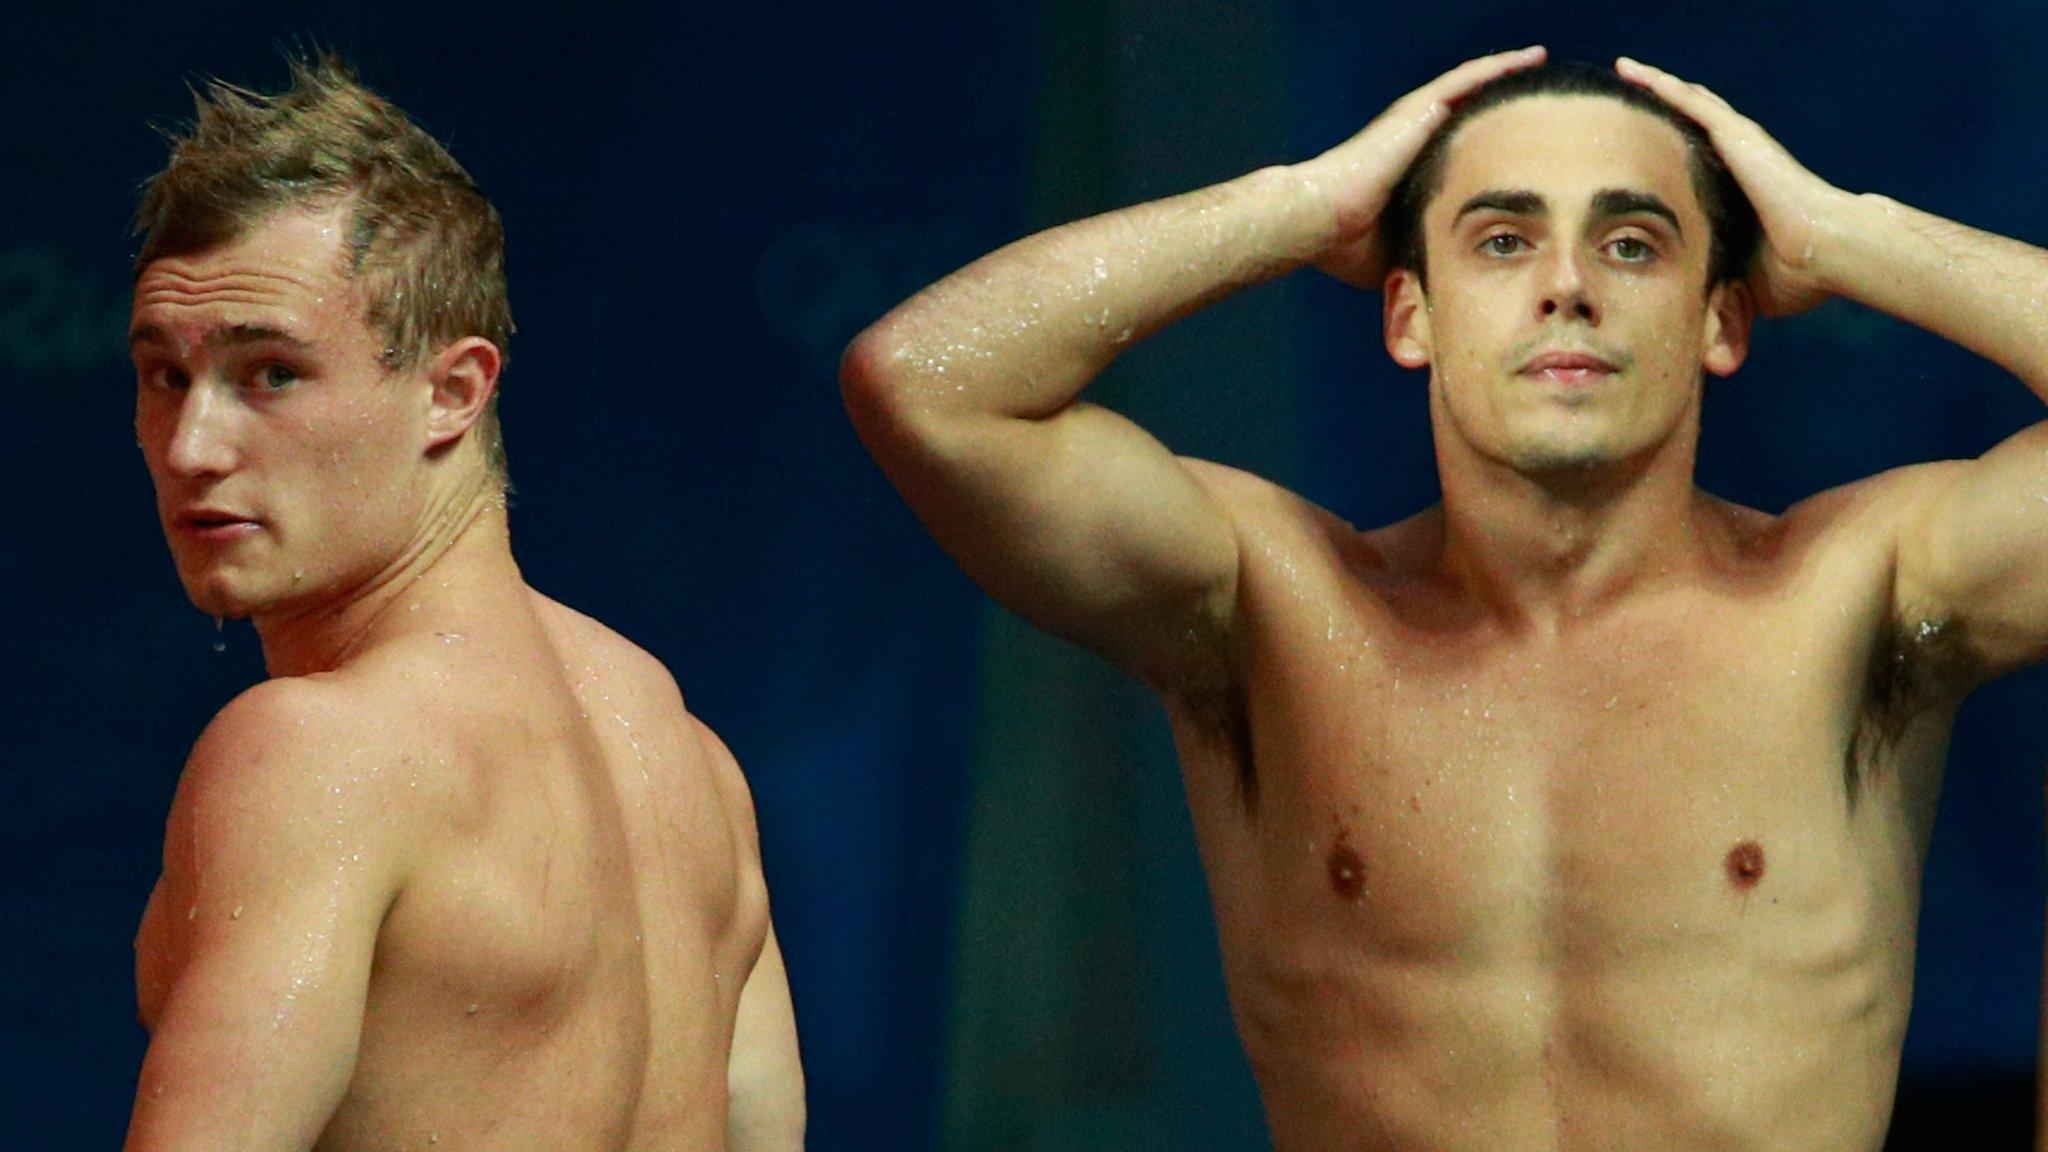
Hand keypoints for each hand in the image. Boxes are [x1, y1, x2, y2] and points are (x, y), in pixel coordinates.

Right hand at [1298, 46, 1546, 287]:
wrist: (1319, 220)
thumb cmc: (1346, 244)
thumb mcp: (1400, 251)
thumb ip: (1424, 252)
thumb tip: (1447, 280)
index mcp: (1409, 169)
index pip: (1459, 152)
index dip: (1488, 147)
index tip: (1521, 150)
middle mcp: (1413, 138)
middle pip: (1468, 115)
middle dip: (1501, 109)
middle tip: (1539, 105)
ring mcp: (1415, 119)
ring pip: (1471, 89)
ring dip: (1505, 76)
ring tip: (1539, 63)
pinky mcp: (1417, 109)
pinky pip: (1466, 80)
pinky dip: (1497, 68)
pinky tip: (1529, 58)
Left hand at [1616, 57, 1850, 315]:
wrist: (1825, 252)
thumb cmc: (1795, 276)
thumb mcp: (1738, 281)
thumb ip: (1717, 286)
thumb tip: (1702, 327)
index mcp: (1737, 193)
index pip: (1693, 168)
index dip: (1664, 159)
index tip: (1630, 158)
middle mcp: (1738, 161)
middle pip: (1688, 129)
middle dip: (1656, 115)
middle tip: (1618, 106)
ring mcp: (1739, 144)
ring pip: (1688, 104)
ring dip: (1655, 87)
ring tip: (1624, 72)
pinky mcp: (1737, 135)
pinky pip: (1692, 102)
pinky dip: (1662, 85)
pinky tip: (1634, 72)